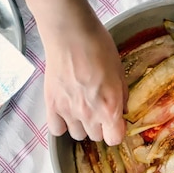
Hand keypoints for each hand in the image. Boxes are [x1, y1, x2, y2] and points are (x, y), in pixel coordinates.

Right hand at [42, 12, 127, 145]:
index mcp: (110, 107)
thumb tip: (121, 110)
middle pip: (95, 137)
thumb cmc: (98, 47)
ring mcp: (69, 111)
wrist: (71, 33)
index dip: (115, 131)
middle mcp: (90, 114)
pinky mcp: (52, 105)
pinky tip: (65, 112)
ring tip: (80, 108)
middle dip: (99, 126)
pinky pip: (57, 130)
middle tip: (96, 108)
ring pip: (77, 135)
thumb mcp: (119, 71)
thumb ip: (121, 95)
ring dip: (81, 125)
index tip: (114, 123)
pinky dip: (61, 124)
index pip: (114, 139)